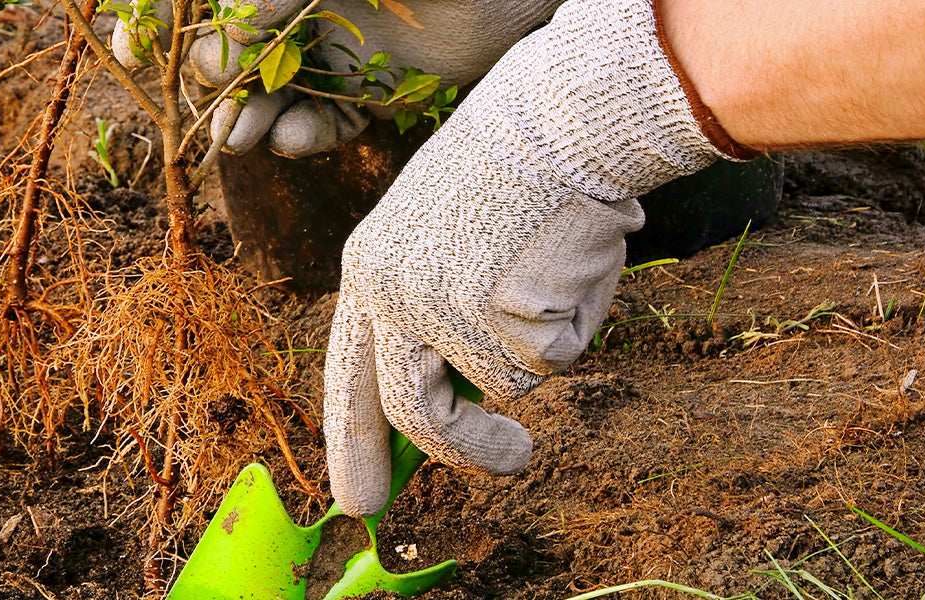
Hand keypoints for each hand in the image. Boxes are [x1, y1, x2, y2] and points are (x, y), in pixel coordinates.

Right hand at [109, 0, 561, 156]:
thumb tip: (236, 26)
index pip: (204, 5)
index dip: (160, 25)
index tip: (133, 49)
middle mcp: (300, 10)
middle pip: (225, 54)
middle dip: (209, 80)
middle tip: (215, 97)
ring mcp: (334, 52)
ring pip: (268, 97)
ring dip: (248, 119)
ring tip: (243, 136)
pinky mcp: (373, 91)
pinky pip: (323, 124)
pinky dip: (305, 136)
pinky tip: (298, 137)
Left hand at [323, 0, 739, 516]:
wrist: (556, 118)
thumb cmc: (511, 171)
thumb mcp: (440, 237)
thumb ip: (431, 313)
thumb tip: (454, 404)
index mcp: (367, 272)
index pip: (348, 377)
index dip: (353, 441)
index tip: (357, 499)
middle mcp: (391, 298)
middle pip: (412, 413)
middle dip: (463, 453)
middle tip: (512, 463)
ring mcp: (444, 314)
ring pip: (503, 384)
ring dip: (541, 347)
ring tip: (553, 272)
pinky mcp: (503, 322)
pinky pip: (553, 359)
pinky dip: (576, 324)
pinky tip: (571, 262)